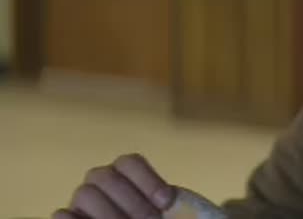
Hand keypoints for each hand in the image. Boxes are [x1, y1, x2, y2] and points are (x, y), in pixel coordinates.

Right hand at [54, 153, 175, 218]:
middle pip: (106, 177)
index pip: (129, 162)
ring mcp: (81, 201)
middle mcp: (99, 182)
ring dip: (108, 213)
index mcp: (124, 173)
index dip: (148, 180)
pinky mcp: (69, 218)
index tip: (167, 202)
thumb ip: (164, 203)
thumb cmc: (155, 218)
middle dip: (132, 202)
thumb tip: (169, 204)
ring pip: (85, 193)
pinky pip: (61, 215)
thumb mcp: (164, 210)